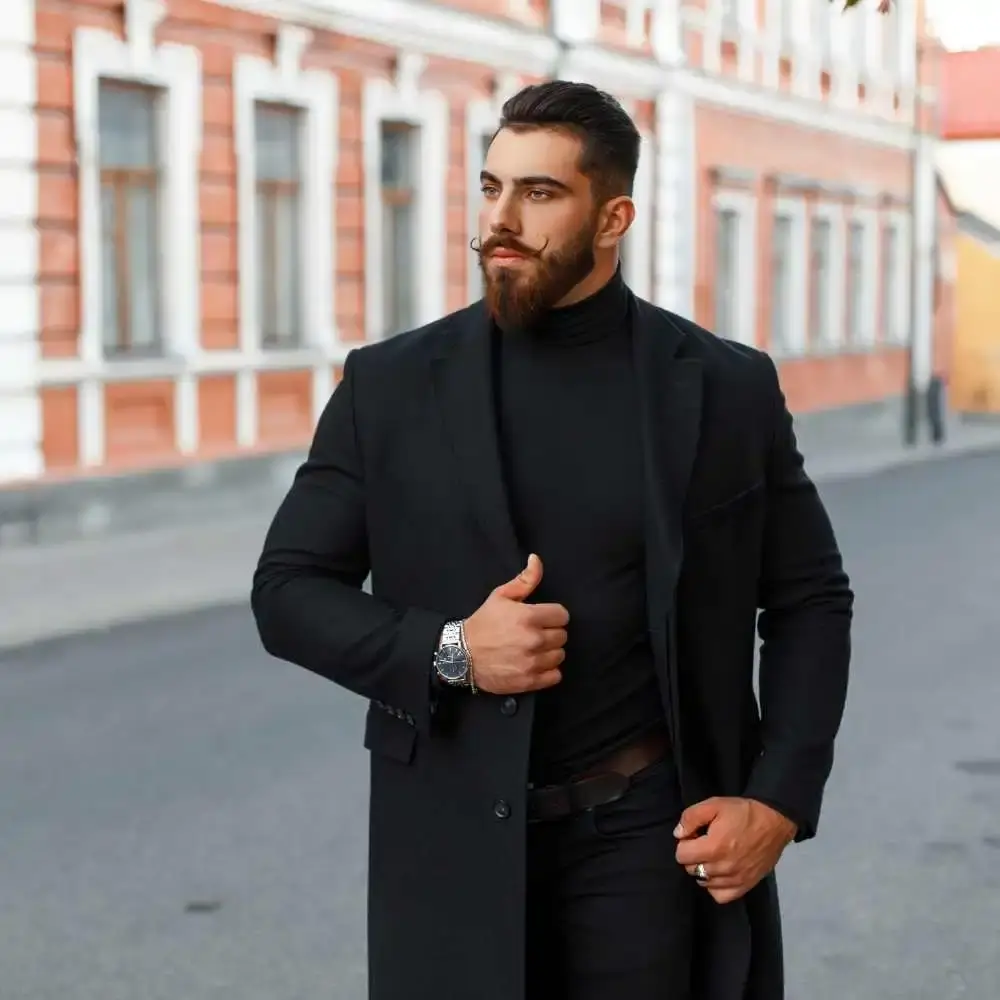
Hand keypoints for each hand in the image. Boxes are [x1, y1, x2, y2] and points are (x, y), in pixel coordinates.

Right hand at [463, 554, 568, 694]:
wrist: (462, 655)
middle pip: (562, 636)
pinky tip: (535, 664)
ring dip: (550, 652)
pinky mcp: (529, 681)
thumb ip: (524, 579)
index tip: (542, 618)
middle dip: (550, 633)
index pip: (562, 615)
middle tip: (535, 633)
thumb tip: (536, 559)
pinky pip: (555, 676)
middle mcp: (533, 640)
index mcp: (528, 617)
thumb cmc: (483, 624)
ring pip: (560, 655)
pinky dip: (548, 671)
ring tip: (534, 649)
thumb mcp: (501, 596)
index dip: (553, 615)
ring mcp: (532, 662)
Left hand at [673, 797, 796, 904]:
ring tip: (714, 856)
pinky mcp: (746, 886)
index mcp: (713, 847)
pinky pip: (720, 896)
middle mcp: (723, 868)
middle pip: (691, 869)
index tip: (694, 836)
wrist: (774, 821)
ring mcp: (735, 879)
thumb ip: (691, 817)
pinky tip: (720, 872)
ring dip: (704, 869)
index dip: (685, 843)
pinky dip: (716, 886)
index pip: (681, 856)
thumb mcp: (714, 804)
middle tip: (704, 843)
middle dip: (693, 855)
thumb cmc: (742, 812)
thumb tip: (678, 835)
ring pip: (704, 882)